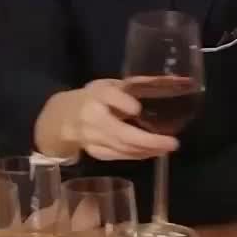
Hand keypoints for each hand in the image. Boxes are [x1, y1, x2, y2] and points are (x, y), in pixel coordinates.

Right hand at [36, 80, 179, 163]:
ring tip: (168, 147)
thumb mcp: (109, 85)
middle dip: (148, 140)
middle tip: (172, 142)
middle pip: (120, 132)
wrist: (61, 119)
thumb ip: (135, 85)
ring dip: (147, 150)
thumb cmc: (93, 98)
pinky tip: (153, 153)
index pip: (108, 97)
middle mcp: (92, 118)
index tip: (137, 109)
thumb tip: (174, 81)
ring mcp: (92, 139)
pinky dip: (138, 155)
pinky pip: (119, 156)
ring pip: (122, 148)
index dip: (122, 102)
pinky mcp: (95, 152)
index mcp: (96, 95)